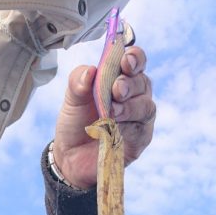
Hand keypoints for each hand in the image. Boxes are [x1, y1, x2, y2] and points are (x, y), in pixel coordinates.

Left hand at [52, 46, 155, 189]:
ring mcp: (139, 119)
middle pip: (142, 83)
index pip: (136, 62)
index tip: (125, 60)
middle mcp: (135, 96)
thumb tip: (90, 71)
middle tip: (116, 89)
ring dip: (130, 107)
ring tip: (112, 112)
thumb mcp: (72, 99)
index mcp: (121, 78)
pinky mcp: (139, 140)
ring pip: (145, 107)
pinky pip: (140, 131)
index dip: (135, 58)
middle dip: (130, 84)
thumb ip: (78, 81)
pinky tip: (116, 129)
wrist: (70, 156)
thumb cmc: (76, 123)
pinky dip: (128, 128)